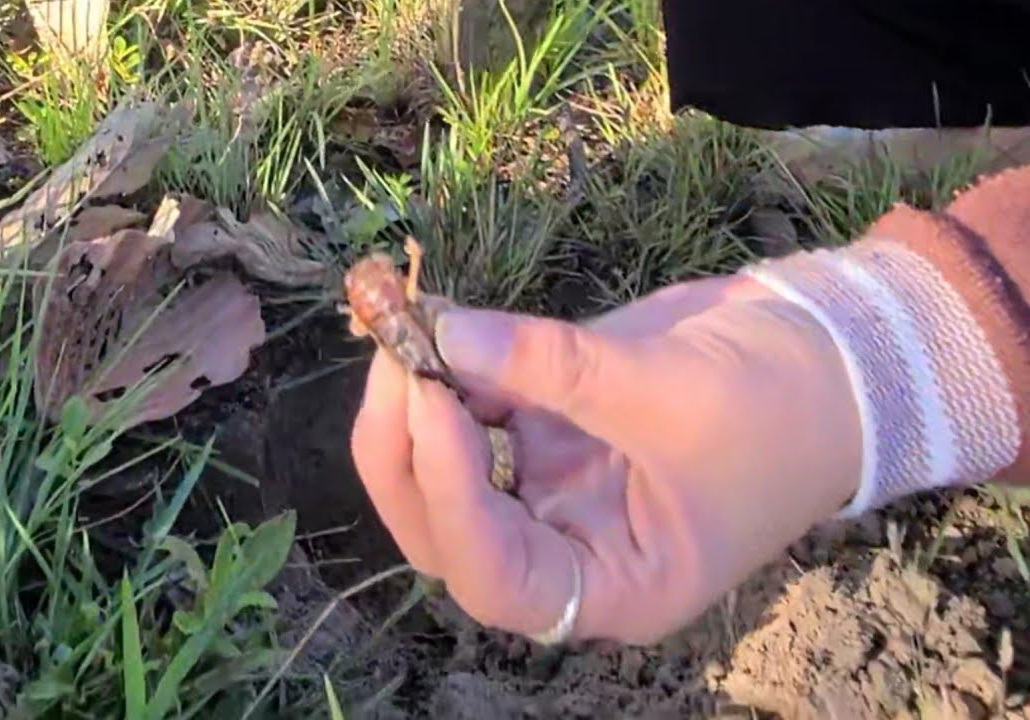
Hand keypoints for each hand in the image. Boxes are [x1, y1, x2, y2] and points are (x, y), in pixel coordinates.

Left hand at [349, 275, 863, 643]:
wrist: (833, 357)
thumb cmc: (780, 404)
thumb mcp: (668, 387)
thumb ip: (552, 365)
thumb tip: (444, 331)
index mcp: (615, 585)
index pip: (499, 577)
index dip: (450, 497)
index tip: (432, 401)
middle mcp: (568, 551)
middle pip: (447, 532)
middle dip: (408, 448)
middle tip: (395, 356)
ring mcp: (548, 493)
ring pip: (442, 474)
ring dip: (411, 403)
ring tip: (401, 324)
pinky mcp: (543, 435)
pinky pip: (471, 414)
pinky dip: (447, 369)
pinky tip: (433, 318)